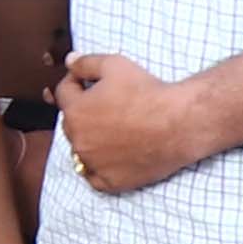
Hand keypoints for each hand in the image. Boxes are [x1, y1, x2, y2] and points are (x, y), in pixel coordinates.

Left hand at [51, 52, 209, 195]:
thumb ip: (86, 63)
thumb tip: (69, 62)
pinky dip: (98, 167)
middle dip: (82, 112)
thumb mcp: (115, 65)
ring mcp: (94, 164)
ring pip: (81, 150)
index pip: (63, 93)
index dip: (75, 82)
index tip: (89, 82)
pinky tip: (111, 155)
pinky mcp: (111, 181)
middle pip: (71, 122)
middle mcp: (79, 141)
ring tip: (113, 130)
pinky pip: (94, 177)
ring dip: (89, 140)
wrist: (179, 123)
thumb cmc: (148, 92)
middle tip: (107, 105)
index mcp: (75, 111)